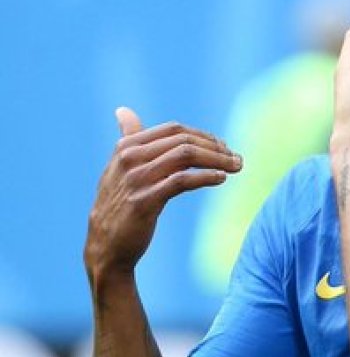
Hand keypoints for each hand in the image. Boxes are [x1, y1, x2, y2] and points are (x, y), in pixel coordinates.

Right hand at [84, 108, 241, 279]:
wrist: (106, 246)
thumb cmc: (119, 204)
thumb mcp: (120, 168)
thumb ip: (128, 139)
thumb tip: (123, 110)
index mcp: (126, 146)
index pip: (174, 129)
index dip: (203, 135)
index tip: (223, 146)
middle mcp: (129, 158)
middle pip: (183, 140)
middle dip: (215, 147)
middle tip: (236, 158)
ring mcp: (136, 179)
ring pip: (186, 156)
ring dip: (217, 159)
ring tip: (236, 166)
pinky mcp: (145, 201)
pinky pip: (182, 181)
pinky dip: (206, 176)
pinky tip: (221, 178)